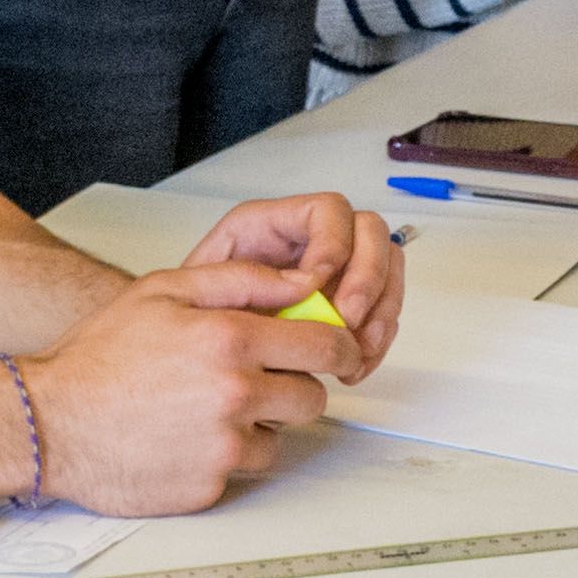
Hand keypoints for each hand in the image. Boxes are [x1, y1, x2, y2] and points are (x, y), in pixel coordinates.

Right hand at [20, 274, 352, 515]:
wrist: (49, 423)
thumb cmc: (97, 359)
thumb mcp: (163, 291)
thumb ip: (240, 279)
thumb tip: (298, 282)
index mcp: (230, 340)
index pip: (325, 345)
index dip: (336, 346)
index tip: (332, 350)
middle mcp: (235, 394)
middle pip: (312, 397)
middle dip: (293, 386)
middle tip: (255, 378)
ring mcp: (224, 445)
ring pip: (281, 437)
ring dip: (259, 424)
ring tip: (207, 408)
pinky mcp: (210, 485)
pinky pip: (243, 469)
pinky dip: (225, 456)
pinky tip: (186, 437)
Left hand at [190, 194, 406, 360]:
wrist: (189, 355)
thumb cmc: (190, 317)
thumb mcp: (205, 289)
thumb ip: (253, 277)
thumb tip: (310, 285)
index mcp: (275, 224)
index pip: (329, 210)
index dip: (334, 243)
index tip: (319, 285)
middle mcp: (313, 242)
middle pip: (371, 234)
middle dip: (368, 280)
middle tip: (346, 323)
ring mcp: (337, 274)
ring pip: (388, 272)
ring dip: (380, 315)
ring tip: (354, 355)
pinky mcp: (347, 309)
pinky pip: (382, 314)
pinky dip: (375, 342)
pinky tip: (353, 367)